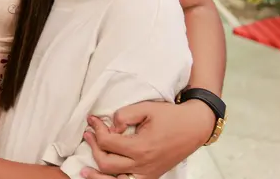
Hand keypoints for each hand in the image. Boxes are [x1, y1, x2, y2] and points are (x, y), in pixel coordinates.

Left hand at [81, 101, 213, 178]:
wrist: (194, 127)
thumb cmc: (171, 116)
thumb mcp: (146, 108)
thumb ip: (124, 115)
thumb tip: (110, 127)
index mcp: (141, 147)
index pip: (107, 142)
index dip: (96, 129)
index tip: (92, 120)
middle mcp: (143, 165)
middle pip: (106, 163)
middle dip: (93, 148)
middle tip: (89, 135)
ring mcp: (148, 174)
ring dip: (98, 176)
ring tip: (85, 171)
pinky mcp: (152, 177)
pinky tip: (105, 176)